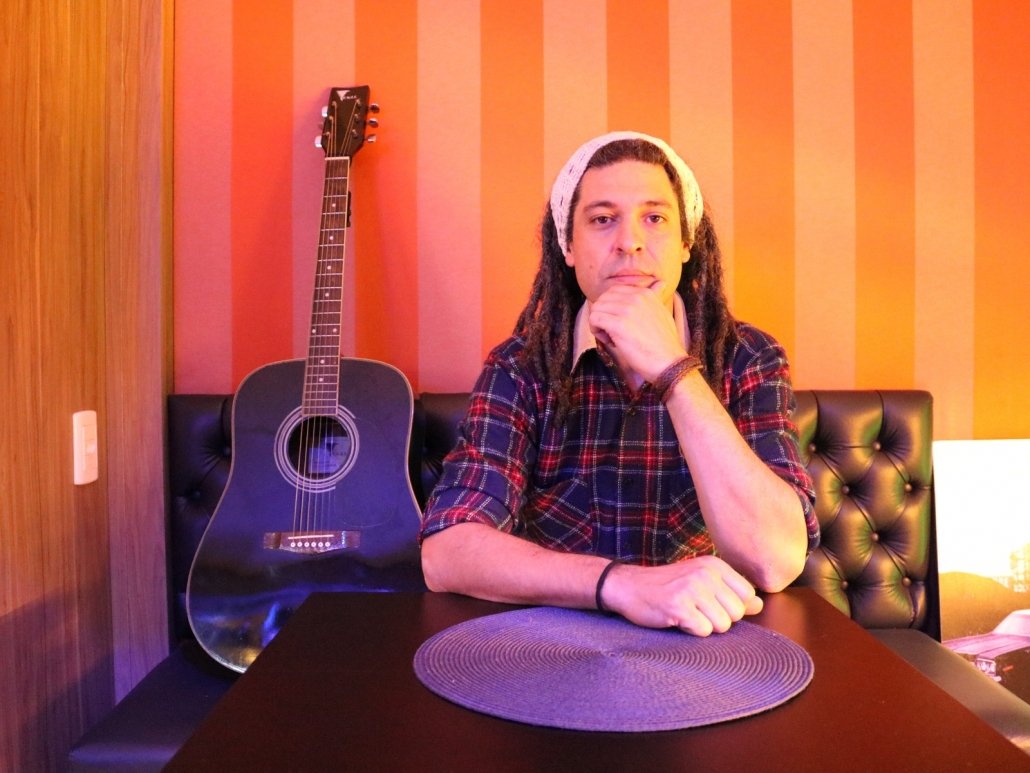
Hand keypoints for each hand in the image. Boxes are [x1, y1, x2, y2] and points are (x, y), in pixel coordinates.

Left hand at [587, 280, 687, 382]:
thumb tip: (660, 283)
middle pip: (603, 299)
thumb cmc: (664, 343)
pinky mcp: (619, 324)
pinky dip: (597, 331)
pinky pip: (594, 319)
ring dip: (599, 324)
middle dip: (603, 314)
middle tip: (612, 331)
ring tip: (611, 338)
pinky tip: (610, 341)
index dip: (611, 308)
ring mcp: (627, 310)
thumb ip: (656, 297)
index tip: (619, 323)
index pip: (614, 291)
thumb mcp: (662, 312)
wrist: (669, 362)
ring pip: (596, 308)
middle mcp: (636, 297)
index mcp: (645, 293)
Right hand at [599, 555, 762, 636]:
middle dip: (719, 619)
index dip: (732, 607)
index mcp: (714, 565)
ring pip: (722, 625)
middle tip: (696, 610)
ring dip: (704, 626)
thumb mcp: (700, 581)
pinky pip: (703, 631)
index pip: (747, 595)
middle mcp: (706, 573)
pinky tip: (677, 618)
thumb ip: (731, 592)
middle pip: (737, 613)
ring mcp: (692, 589)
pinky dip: (691, 631)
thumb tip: (759, 604)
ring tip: (687, 613)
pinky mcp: (679, 606)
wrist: (628, 586)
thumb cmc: (667, 586)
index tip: (710, 603)